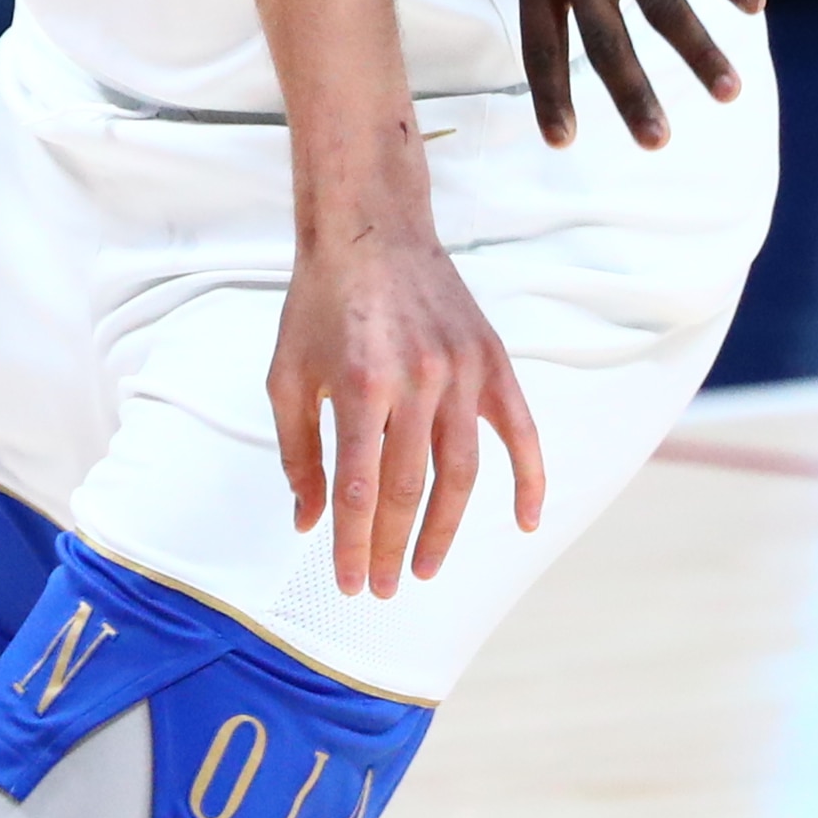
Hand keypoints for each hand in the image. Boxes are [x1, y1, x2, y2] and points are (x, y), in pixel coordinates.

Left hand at [271, 169, 544, 597]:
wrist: (370, 230)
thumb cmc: (320, 305)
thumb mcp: (288, 374)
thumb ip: (299, 451)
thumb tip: (310, 521)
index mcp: (359, 383)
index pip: (360, 488)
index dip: (355, 543)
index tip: (349, 582)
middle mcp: (416, 379)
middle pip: (410, 488)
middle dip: (393, 546)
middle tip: (384, 588)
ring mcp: (461, 370)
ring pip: (462, 472)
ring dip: (446, 529)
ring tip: (424, 567)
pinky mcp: (491, 361)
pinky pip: (520, 431)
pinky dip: (529, 479)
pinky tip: (524, 522)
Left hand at [506, 0, 762, 149]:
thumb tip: (620, 2)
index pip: (538, 37)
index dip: (551, 90)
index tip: (562, 142)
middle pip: (599, 35)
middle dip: (629, 94)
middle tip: (656, 145)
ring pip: (659, 0)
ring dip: (698, 51)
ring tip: (728, 94)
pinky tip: (754, 7)